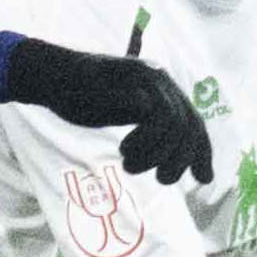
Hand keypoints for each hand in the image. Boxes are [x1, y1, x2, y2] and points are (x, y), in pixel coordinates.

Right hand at [1, 33, 214, 184]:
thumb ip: (152, 130)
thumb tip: (175, 164)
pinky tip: (123, 151)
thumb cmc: (86, 98)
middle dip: (179, 161)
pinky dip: (143, 142)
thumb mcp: (124, 114)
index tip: (202, 179)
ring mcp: (146, 79)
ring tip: (132, 167)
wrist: (54, 76)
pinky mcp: (129, 83)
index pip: (196, 123)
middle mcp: (161, 80)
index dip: (202, 153)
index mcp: (164, 88)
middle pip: (189, 128)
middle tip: (160, 180)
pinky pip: (152, 117)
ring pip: (174, 125)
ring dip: (156, 155)